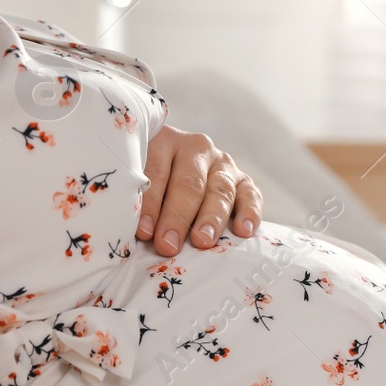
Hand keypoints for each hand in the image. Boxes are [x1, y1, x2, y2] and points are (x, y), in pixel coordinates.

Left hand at [137, 125, 262, 256]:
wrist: (178, 172)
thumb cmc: (147, 185)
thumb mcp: (136, 181)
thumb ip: (135, 199)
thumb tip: (136, 232)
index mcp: (164, 141)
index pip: (157, 171)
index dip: (150, 204)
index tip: (144, 232)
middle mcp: (196, 148)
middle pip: (189, 183)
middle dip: (178, 216)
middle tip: (168, 244)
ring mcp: (222, 163)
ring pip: (220, 190)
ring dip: (211, 218)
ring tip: (202, 241)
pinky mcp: (243, 180)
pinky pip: (250, 194)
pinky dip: (250, 212)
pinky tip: (244, 230)